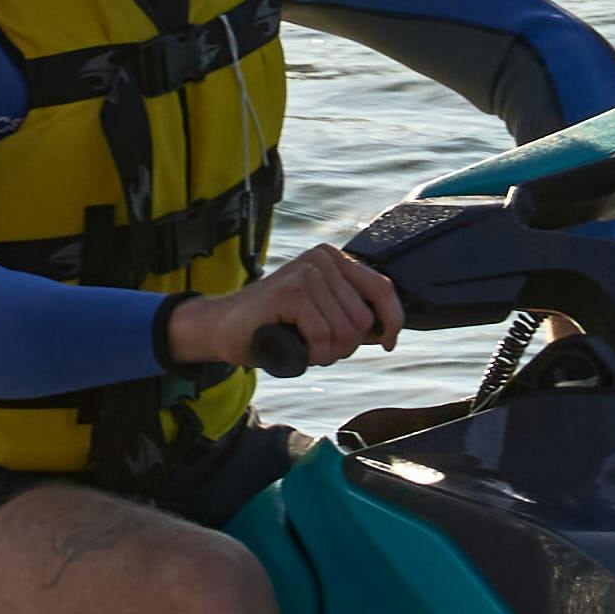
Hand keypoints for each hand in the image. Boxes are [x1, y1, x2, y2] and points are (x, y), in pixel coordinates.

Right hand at [165, 248, 403, 376]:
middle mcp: (323, 258)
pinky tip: (296, 349)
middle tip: (318, 348)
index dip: (392, 320)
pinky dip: (313, 354)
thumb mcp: (320, 312)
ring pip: (345, 332)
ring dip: (327, 353)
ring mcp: (307, 272)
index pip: (382, 288)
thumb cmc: (274, 325)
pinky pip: (322, 337)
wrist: (222, 328)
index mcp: (334, 258)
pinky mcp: (291, 290)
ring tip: (304, 346)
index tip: (389, 343)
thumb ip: (349, 312)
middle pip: (363, 319)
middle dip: (346, 346)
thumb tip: (389, 328)